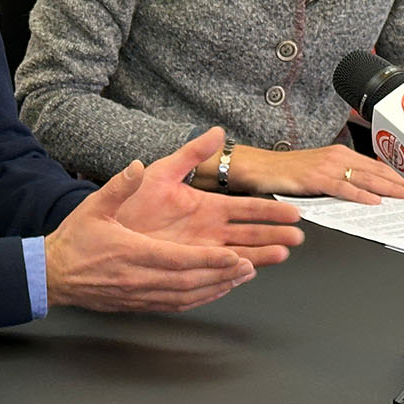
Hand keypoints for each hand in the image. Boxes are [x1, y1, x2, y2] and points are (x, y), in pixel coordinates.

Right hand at [45, 130, 302, 311]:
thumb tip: (135, 165)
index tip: (234, 256)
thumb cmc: (75, 239)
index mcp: (132, 252)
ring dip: (218, 287)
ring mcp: (141, 294)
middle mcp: (140, 278)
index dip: (209, 261)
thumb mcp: (94, 206)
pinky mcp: (139, 303)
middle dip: (223, 274)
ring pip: (187, 295)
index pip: (179, 260)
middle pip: (190, 281)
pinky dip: (201, 298)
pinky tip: (216, 290)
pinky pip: (177, 304)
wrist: (53, 274)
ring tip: (243, 276)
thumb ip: (118, 187)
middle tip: (251, 265)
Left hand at [117, 127, 305, 261]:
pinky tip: (248, 271)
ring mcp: (199, 250)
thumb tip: (216, 131)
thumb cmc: (131, 201)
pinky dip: (231, 272)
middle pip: (249, 234)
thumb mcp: (162, 171)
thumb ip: (191, 154)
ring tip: (282, 254)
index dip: (269, 210)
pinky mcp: (186, 266)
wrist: (106, 227)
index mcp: (206, 206)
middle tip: (297, 237)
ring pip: (237, 254)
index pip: (245, 208)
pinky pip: (214, 271)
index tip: (292, 212)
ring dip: (260, 254)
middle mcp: (207, 230)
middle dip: (274, 235)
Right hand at [225, 142, 403, 204]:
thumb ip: (342, 179)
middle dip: (402, 184)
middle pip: (376, 172)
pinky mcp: (315, 179)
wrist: (260, 167)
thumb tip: (366, 192)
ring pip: (365, 179)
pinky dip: (360, 195)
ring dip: (389, 189)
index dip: (399, 178)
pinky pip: (342, 187)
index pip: (376, 167)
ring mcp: (327, 167)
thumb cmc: (287, 172)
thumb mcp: (320, 172)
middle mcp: (337, 157)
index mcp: (340, 155)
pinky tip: (373, 201)